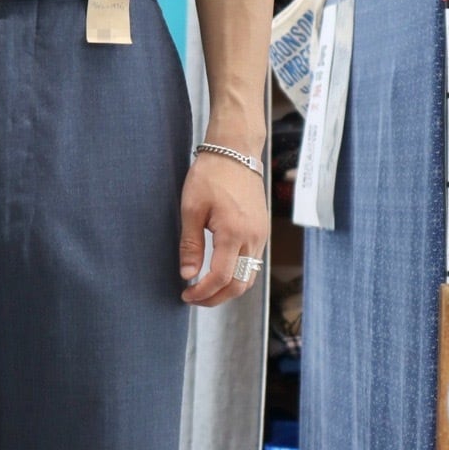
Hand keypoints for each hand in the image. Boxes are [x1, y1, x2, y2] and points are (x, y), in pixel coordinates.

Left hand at [178, 153, 268, 307]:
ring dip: (227, 289)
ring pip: (249, 277)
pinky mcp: (262, 231)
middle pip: (239, 284)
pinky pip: (253, 264)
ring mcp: (261, 235)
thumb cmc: (211, 175)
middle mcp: (253, 237)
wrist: (236, 150)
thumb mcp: (191, 209)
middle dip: (215, 298)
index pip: (220, 277)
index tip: (185, 294)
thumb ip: (190, 245)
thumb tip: (188, 275)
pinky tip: (219, 274)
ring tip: (205, 290)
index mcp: (234, 232)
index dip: (202, 292)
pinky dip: (237, 276)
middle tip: (193, 298)